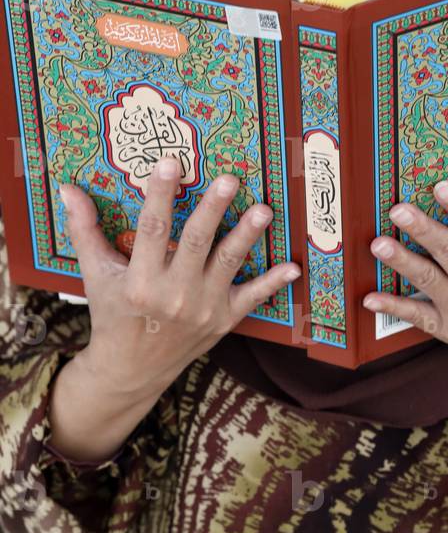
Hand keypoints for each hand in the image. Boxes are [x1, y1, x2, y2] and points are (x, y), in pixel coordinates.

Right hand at [59, 157, 300, 393]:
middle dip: (213, 209)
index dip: (160, 196)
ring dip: (247, 235)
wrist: (133, 369)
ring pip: (228, 264)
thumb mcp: (94, 275)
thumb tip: (68, 189)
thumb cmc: (113, 314)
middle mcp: (172, 295)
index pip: (150, 230)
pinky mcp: (224, 320)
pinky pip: (253, 299)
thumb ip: (85, 231)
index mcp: (138, 281)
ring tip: (264, 209)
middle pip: (195, 243)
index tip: (171, 163)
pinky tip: (293, 267)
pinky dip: (274, 284)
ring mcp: (202, 308)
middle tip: (229, 179)